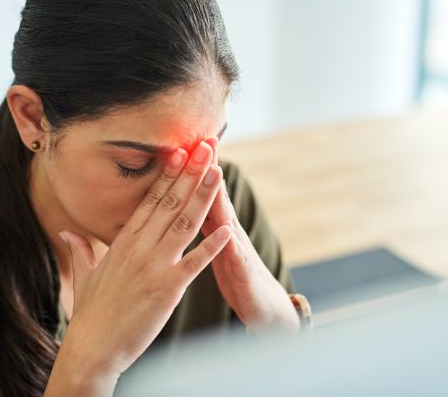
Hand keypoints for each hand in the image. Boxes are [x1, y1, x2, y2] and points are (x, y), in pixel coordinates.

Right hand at [45, 141, 231, 395]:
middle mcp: (139, 248)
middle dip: (190, 172)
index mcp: (124, 242)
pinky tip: (227, 229)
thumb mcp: (84, 275)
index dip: (168, 173)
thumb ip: (81, 248)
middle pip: (170, 202)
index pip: (150, 199)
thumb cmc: (90, 314)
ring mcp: (154, 266)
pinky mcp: (167, 289)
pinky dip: (211, 246)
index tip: (180, 150)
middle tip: (205, 146)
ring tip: (217, 171)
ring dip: (203, 196)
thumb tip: (68, 231)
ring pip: (183, 223)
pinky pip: (194, 262)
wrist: (92, 349)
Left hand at [201, 137, 299, 334]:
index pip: (200, 192)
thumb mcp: (217, 245)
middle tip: (203, 140)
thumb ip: (206, 221)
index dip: (192, 169)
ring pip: (227, 217)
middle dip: (209, 168)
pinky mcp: (243, 272)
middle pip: (216, 195)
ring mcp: (238, 248)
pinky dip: (229, 243)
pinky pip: (236, 256)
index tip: (182, 141)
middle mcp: (229, 230)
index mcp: (216, 226)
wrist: (265, 307)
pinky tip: (228, 231)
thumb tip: (188, 199)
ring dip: (221, 195)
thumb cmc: (237, 275)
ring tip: (216, 171)